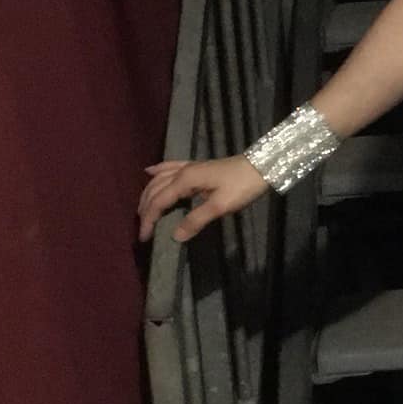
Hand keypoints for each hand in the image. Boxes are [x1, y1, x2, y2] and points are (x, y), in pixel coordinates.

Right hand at [137, 154, 269, 244]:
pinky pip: (170, 167)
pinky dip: (158, 170)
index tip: (143, 237)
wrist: (261, 167)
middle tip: (142, 228)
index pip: (159, 201)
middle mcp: (182, 171)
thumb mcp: (220, 206)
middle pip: (155, 189)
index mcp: (185, 180)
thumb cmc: (242, 186)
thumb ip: (196, 220)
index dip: (148, 219)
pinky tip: (149, 171)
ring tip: (142, 209)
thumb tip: (175, 236)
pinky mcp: (197, 166)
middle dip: (145, 208)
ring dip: (148, 193)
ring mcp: (189, 166)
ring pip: (159, 178)